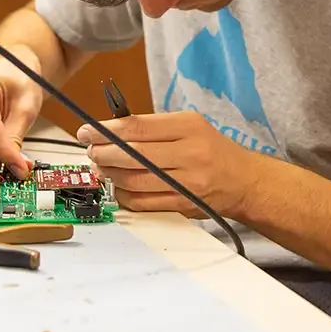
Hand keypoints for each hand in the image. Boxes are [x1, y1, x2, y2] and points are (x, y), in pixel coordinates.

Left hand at [78, 111, 256, 218]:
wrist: (243, 180)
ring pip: (134, 180)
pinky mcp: (183, 205)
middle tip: (90, 150)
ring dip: (110, 175)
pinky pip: (143, 202)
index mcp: (189, 127)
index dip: (107, 130)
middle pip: (133, 153)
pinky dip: (124, 195)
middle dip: (103, 152)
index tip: (87, 131)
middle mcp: (189, 153)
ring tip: (101, 167)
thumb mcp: (190, 126)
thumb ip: (155, 127)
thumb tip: (111, 131)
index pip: (138, 126)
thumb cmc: (212, 149)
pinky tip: (118, 187)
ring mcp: (187, 182)